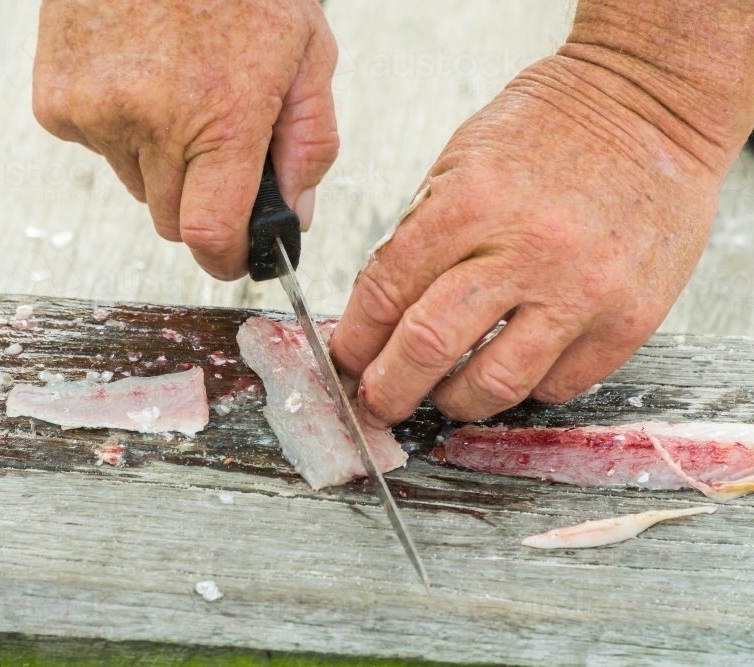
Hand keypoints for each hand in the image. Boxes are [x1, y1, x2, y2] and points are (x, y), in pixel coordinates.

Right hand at [32, 0, 339, 278]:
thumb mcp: (306, 51)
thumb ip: (308, 143)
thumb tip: (294, 214)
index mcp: (220, 113)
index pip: (208, 235)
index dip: (225, 260)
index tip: (234, 259)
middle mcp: (151, 120)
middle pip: (171, 222)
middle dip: (199, 200)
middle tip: (214, 141)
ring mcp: (96, 112)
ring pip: (136, 186)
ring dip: (159, 160)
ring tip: (175, 90)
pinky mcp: (57, 101)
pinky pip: (97, 149)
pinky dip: (119, 129)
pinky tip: (137, 76)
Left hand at [330, 49, 744, 423]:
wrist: (651, 105)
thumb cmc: (551, 127)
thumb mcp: (460, 160)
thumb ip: (420, 237)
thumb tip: (378, 315)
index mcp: (470, 202)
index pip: (386, 293)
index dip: (355, 340)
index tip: (347, 360)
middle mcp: (526, 250)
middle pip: (429, 348)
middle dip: (389, 389)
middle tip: (379, 402)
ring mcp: (582, 290)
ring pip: (494, 384)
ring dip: (454, 400)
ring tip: (444, 392)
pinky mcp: (630, 319)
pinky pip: (557, 385)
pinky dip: (523, 387)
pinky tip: (510, 367)